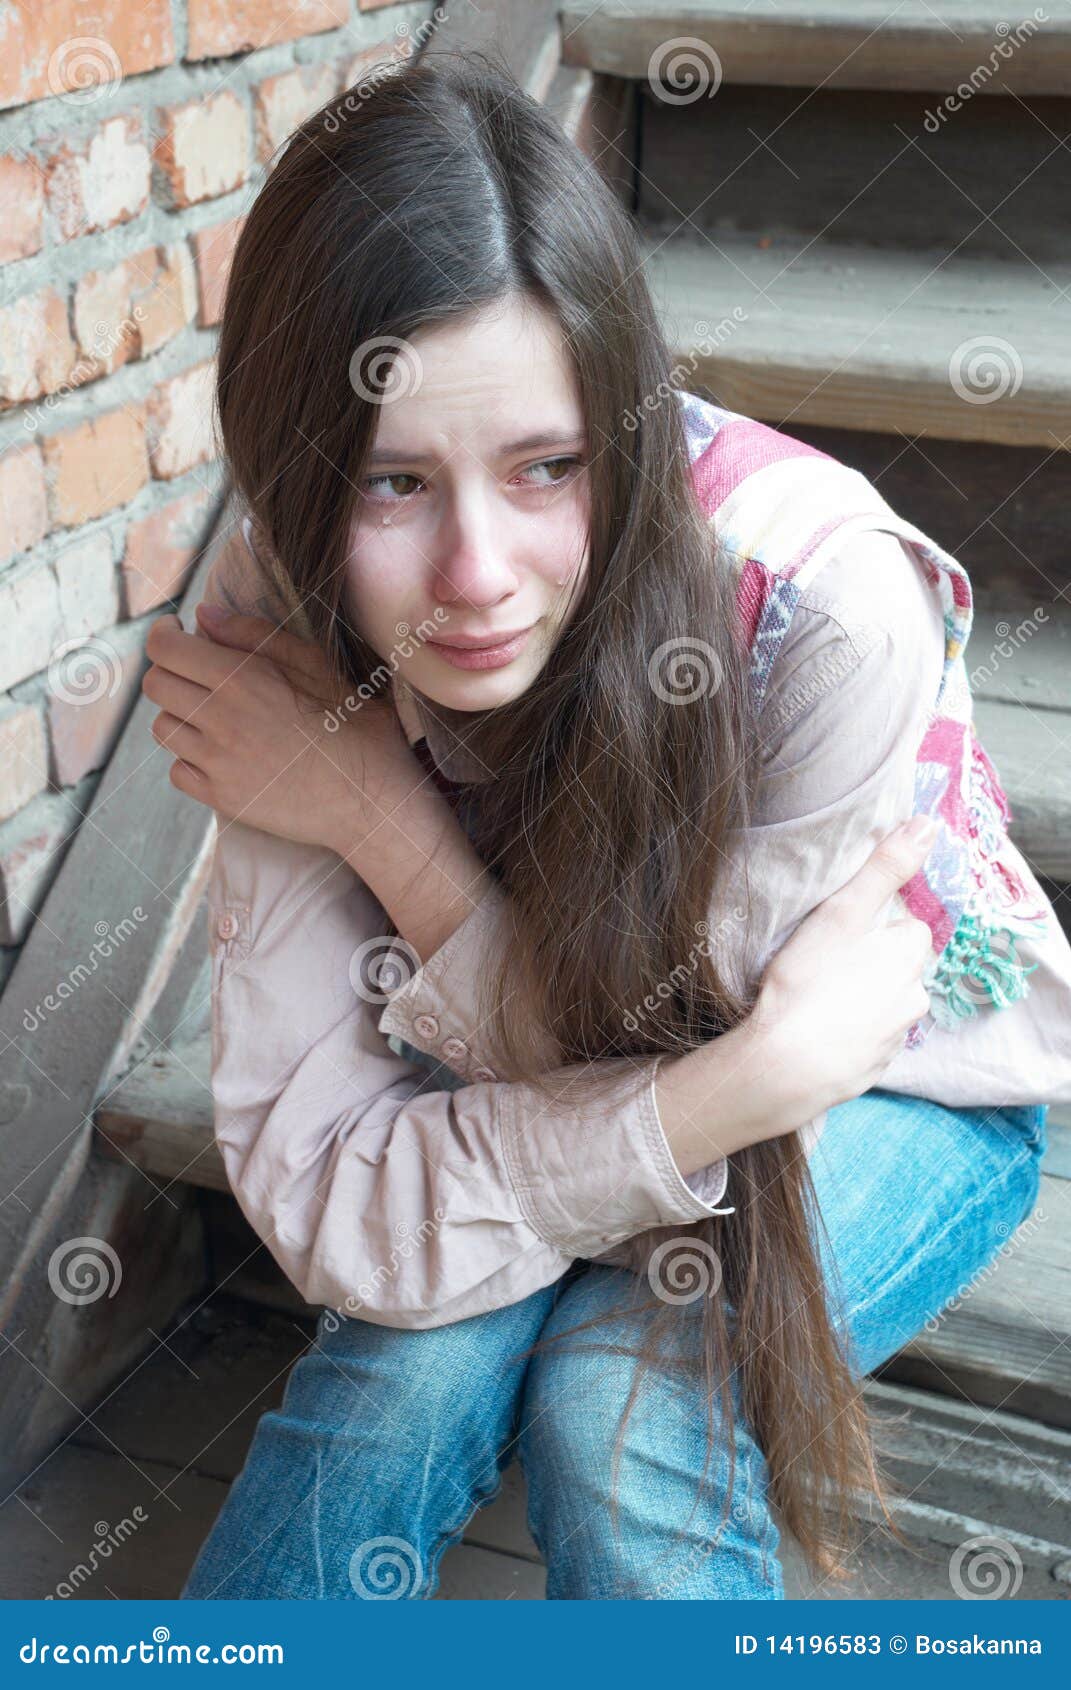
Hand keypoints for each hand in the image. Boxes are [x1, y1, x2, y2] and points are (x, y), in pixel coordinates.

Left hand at [141, 603, 413, 853]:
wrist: (372, 799)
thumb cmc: (354, 725)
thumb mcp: (316, 666)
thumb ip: (255, 635)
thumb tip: (203, 614)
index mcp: (243, 680)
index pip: (165, 648)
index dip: (162, 633)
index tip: (177, 631)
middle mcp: (221, 720)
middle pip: (154, 685)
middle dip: (170, 670)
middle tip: (197, 672)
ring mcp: (218, 764)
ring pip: (162, 727)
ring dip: (181, 715)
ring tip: (215, 715)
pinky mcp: (222, 798)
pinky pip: (177, 770)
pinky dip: (191, 759)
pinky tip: (223, 754)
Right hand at [750, 816, 938, 1116]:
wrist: (786, 1065)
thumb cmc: (809, 982)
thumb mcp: (843, 911)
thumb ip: (885, 867)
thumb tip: (927, 825)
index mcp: (910, 955)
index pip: (907, 926)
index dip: (875, 924)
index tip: (842, 930)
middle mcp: (914, 996)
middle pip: (898, 966)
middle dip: (871, 962)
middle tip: (824, 961)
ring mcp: (895, 1036)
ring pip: (884, 1004)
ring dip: (861, 998)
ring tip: (816, 997)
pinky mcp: (874, 1067)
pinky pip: (867, 1038)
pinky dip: (849, 1031)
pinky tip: (817, 1028)